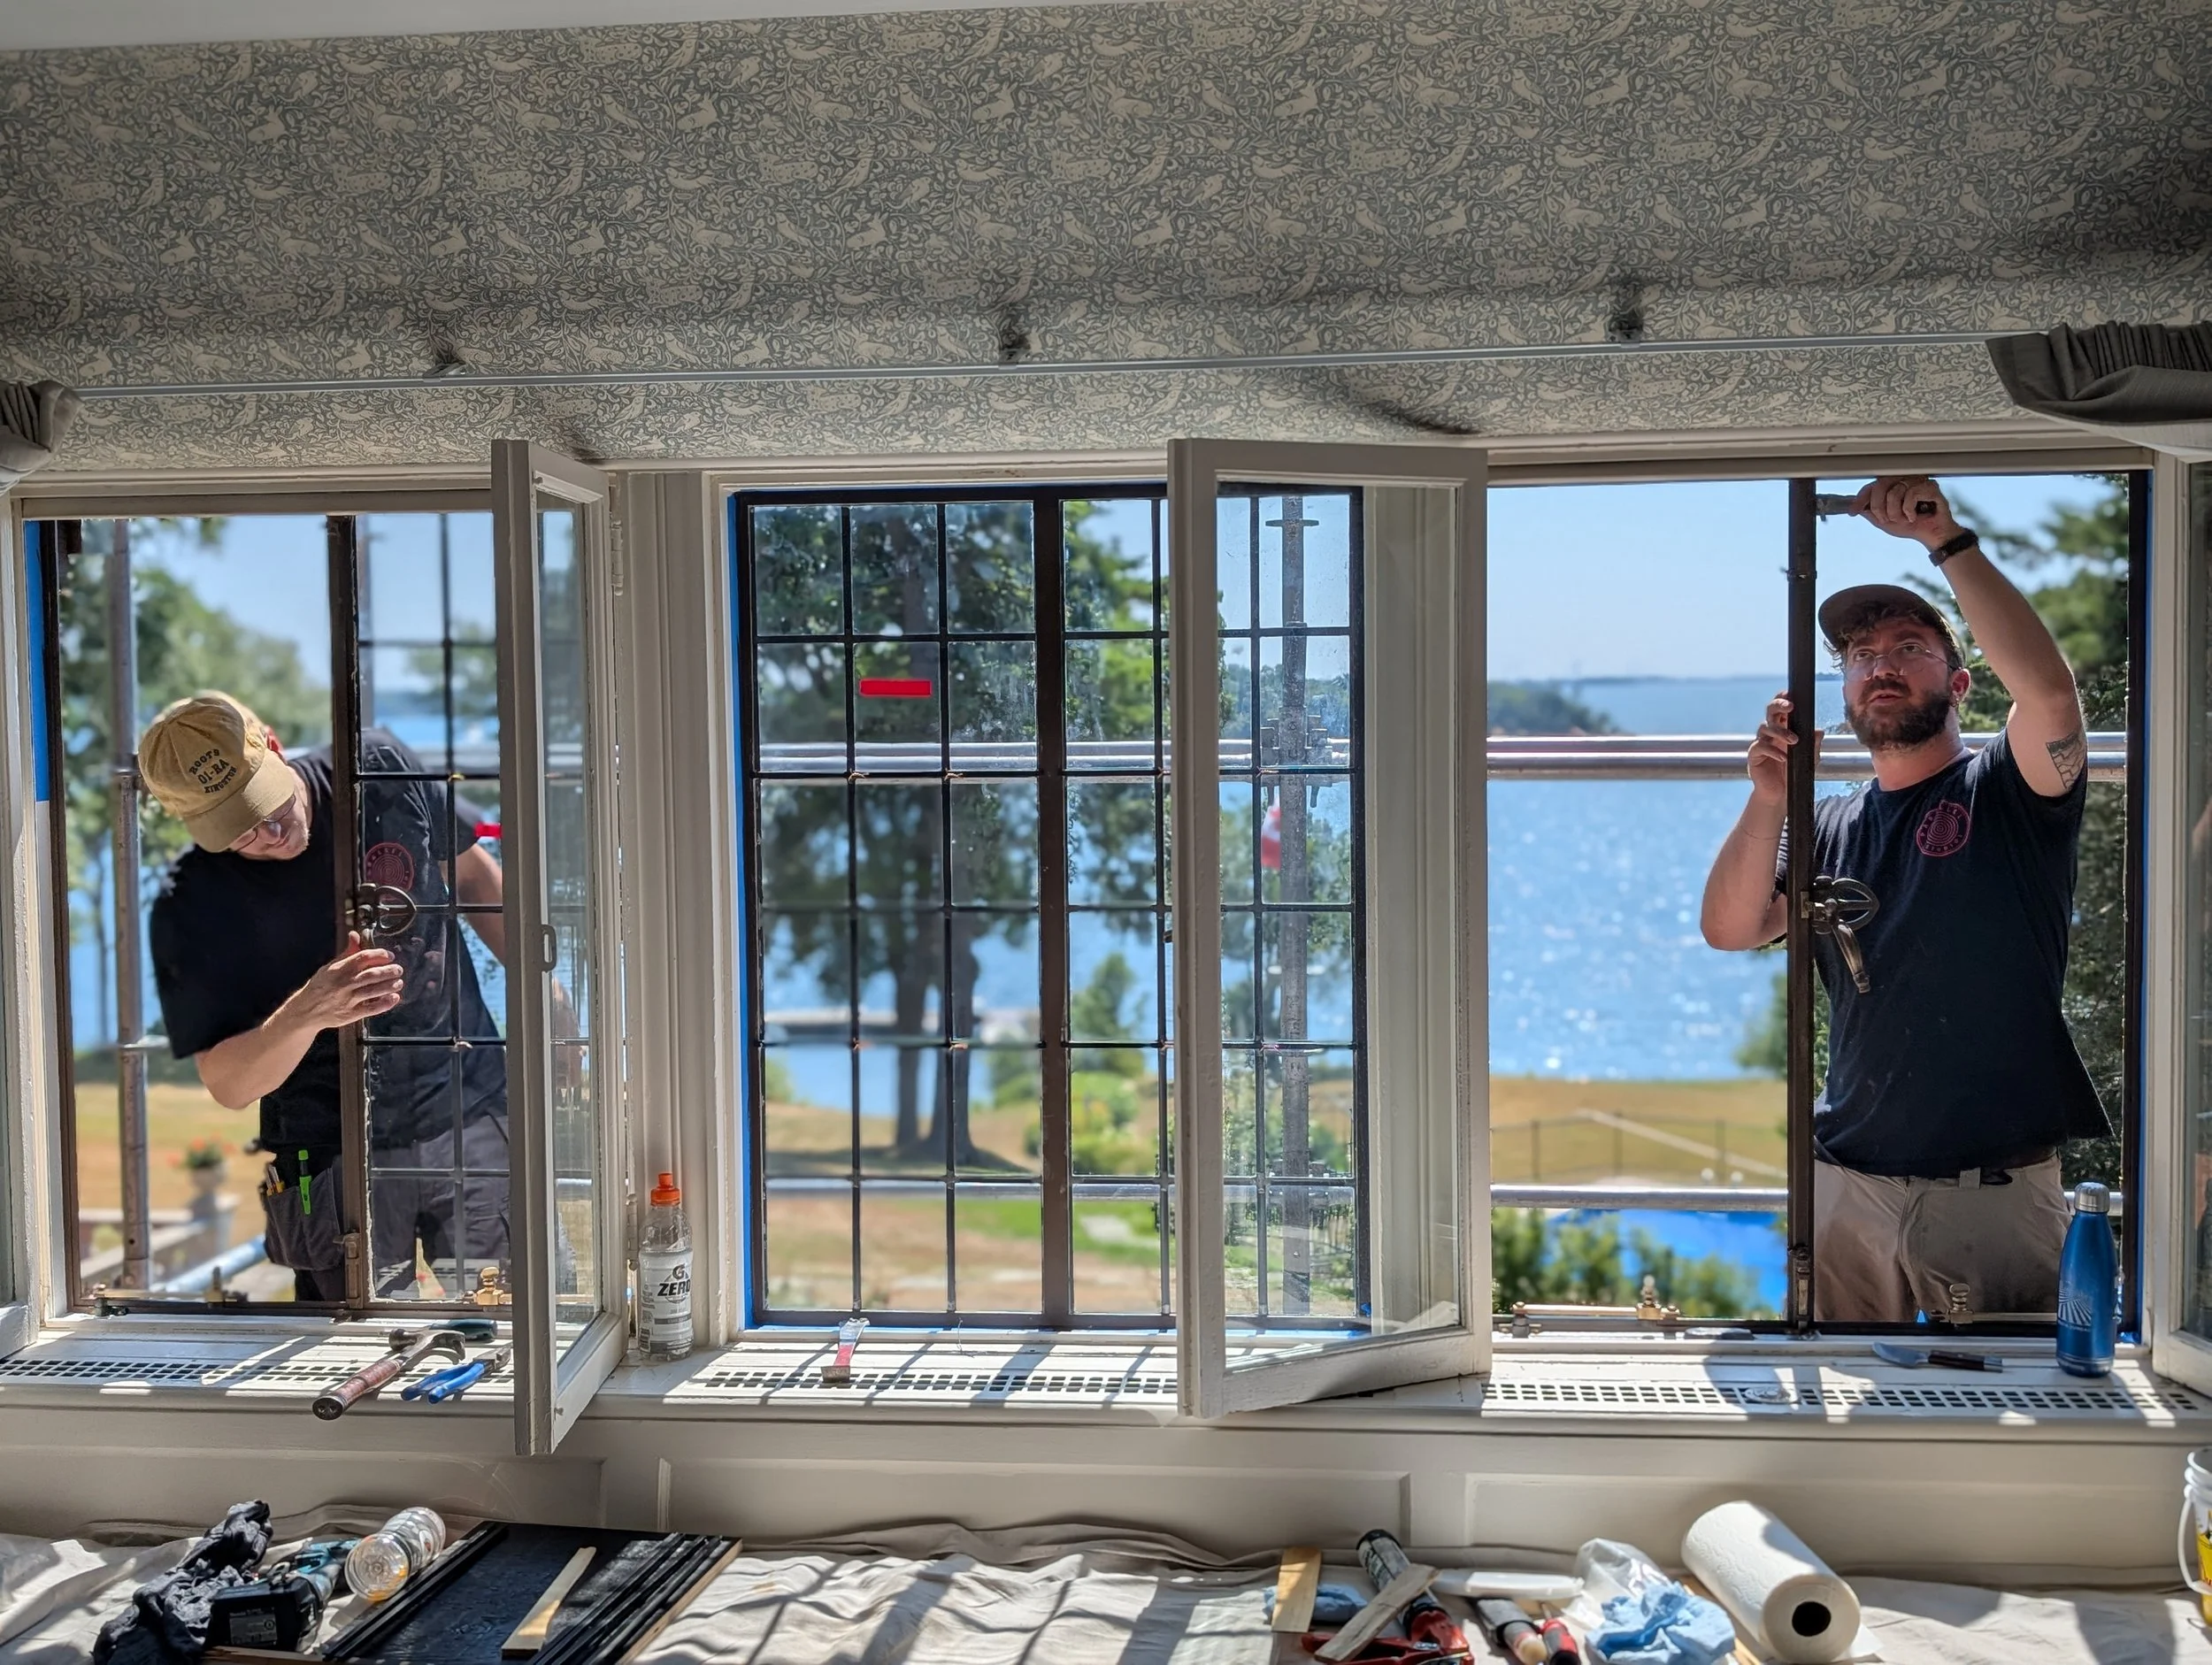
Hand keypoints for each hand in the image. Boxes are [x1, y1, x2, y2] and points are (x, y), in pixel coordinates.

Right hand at [281, 931, 403, 1032]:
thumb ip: (346, 953)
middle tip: (398, 969)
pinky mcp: (351, 1014)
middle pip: (371, 974)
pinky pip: (371, 1008)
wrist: (305, 1011)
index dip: (380, 955)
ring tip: (399, 982)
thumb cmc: (320, 986)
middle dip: (389, 971)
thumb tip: (355, 935)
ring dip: (389, 986)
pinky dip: (385, 1003)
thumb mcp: (330, 967)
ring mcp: (348, 999)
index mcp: (339, 969)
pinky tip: (394, 998)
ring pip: (373, 991)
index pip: (363, 957)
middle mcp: (344, 983)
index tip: (390, 956)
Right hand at [1747, 692, 1806, 803]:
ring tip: (1794, 741)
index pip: (1781, 710)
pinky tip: (1783, 758)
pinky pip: (1760, 747)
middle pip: (1770, 711)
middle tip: (1790, 707)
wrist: (1781, 795)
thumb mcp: (1809, 759)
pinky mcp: (1754, 756)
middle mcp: (1771, 733)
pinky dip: (1773, 751)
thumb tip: (1819, 731)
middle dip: (1778, 705)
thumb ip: (1814, 745)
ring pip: (1765, 727)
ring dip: (1780, 731)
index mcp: (1783, 729)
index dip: (1783, 699)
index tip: (1791, 694)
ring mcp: (1761, 743)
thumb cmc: (1794, 774)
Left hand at [1850, 475, 1964, 553]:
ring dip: (1895, 512)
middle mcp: (1905, 480)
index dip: (1861, 498)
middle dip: (1878, 506)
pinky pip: (1911, 494)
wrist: (1931, 535)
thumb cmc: (1912, 526)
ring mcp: (1918, 482)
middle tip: (1885, 519)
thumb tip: (1858, 507)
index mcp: (1894, 486)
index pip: (1872, 485)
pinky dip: (1908, 510)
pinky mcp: (1930, 486)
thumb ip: (1871, 512)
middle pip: (1881, 484)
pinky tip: (1914, 517)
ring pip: (1895, 491)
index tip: (1853, 511)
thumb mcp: (1885, 521)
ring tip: (1903, 519)